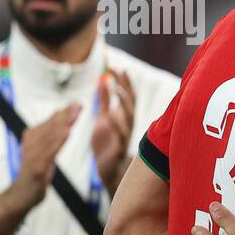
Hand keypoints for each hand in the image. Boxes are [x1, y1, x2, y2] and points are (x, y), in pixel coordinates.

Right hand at [11, 102, 81, 209]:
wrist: (22, 193)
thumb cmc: (35, 169)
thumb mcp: (43, 148)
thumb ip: (50, 131)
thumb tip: (60, 112)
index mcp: (32, 136)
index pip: (51, 122)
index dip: (65, 112)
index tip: (77, 103)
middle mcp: (31, 143)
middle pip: (51, 127)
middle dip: (66, 115)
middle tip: (78, 105)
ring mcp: (33, 155)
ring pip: (51, 136)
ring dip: (63, 124)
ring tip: (74, 115)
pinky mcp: (37, 167)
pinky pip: (49, 152)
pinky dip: (58, 142)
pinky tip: (67, 133)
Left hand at [92, 69, 135, 192]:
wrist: (108, 167)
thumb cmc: (107, 142)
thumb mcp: (103, 118)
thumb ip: (104, 102)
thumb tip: (103, 81)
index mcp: (124, 116)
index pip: (127, 94)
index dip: (123, 81)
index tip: (116, 66)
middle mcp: (128, 124)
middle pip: (130, 102)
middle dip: (126, 87)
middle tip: (119, 71)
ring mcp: (125, 135)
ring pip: (129, 117)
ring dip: (125, 104)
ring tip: (118, 90)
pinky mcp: (120, 147)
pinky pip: (121, 135)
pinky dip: (117, 125)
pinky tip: (111, 115)